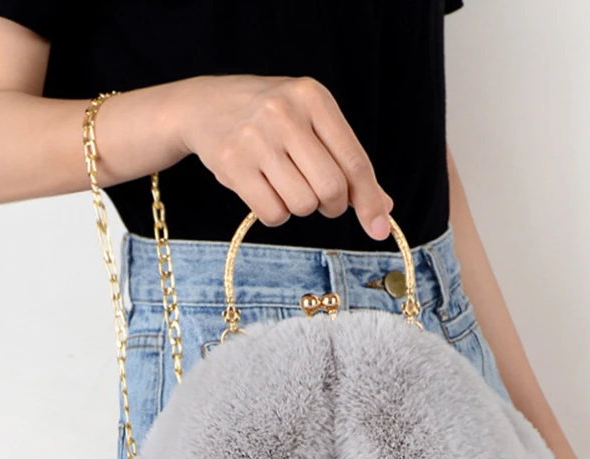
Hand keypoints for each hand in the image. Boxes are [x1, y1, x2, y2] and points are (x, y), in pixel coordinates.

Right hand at [175, 74, 393, 238]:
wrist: (206, 106)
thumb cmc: (272, 120)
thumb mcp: (313, 124)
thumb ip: (348, 162)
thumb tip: (383, 210)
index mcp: (313, 98)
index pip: (355, 161)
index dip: (369, 200)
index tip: (380, 229)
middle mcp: (285, 113)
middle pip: (331, 188)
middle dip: (332, 205)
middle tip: (321, 199)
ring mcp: (256, 138)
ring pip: (302, 204)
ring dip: (300, 206)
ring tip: (285, 184)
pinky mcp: (232, 164)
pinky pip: (273, 214)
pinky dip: (276, 214)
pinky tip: (265, 191)